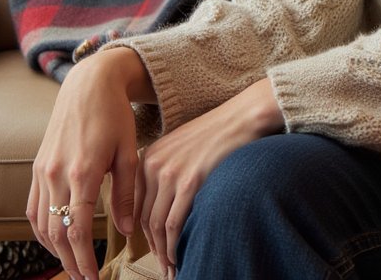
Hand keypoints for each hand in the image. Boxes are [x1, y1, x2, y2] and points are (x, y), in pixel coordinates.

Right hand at [28, 47, 152, 279]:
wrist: (90, 85)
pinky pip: (34, 207)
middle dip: (68, 260)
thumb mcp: (129, 152)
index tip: (93, 276)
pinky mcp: (37, 167)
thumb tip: (126, 229)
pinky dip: (42, 228)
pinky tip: (56, 238)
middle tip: (83, 278)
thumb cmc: (115, 116)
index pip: (78, 228)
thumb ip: (126, 193)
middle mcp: (57, 174)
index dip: (83, 257)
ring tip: (71, 264)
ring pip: (41, 223)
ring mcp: (43, 171)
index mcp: (84, 172)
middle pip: (57, 231)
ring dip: (53, 248)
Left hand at [135, 77, 282, 274]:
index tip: (155, 248)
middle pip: (146, 219)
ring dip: (163, 252)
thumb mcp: (182, 147)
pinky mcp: (189, 182)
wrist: (242, 116)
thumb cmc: (218, 132)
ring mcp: (171, 174)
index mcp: (149, 157)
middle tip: (164, 264)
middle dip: (154, 248)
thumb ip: (166, 171)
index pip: (138, 205)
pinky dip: (174, 246)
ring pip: (157, 226)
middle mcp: (154, 165)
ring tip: (172, 267)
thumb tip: (163, 206)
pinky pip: (174, 224)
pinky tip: (180, 256)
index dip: (145, 232)